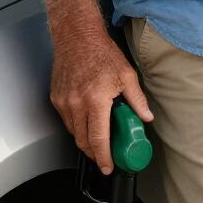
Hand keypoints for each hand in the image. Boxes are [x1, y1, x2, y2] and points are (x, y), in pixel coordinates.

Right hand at [49, 30, 153, 174]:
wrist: (77, 36)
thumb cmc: (101, 52)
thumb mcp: (127, 74)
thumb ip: (137, 99)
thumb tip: (146, 117)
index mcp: (95, 100)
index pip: (98, 139)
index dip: (104, 158)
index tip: (108, 167)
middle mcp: (76, 104)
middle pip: (83, 141)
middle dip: (94, 153)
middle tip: (104, 155)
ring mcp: (64, 101)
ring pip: (73, 132)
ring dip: (85, 139)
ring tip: (97, 135)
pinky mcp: (56, 97)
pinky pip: (66, 120)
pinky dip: (76, 124)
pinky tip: (86, 118)